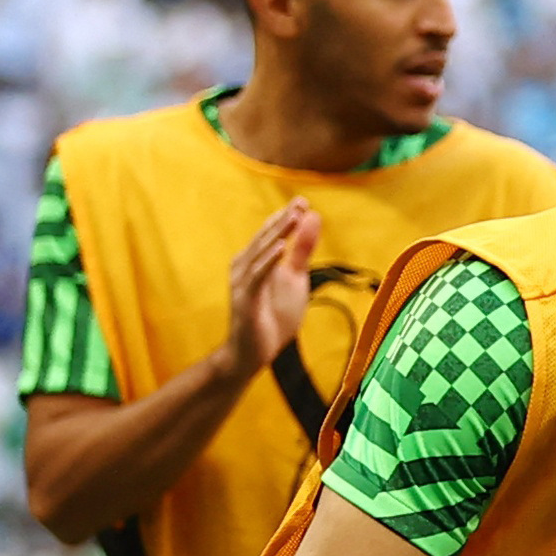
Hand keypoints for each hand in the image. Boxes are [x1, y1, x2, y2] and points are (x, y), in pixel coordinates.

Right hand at [221, 200, 317, 377]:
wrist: (250, 355)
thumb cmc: (271, 317)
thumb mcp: (295, 280)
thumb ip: (302, 252)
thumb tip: (312, 219)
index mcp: (256, 260)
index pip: (272, 234)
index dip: (286, 217)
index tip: (303, 200)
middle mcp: (245, 267)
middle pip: (265, 239)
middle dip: (283, 220)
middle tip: (300, 203)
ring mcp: (243, 283)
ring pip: (260, 253)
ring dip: (277, 234)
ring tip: (293, 217)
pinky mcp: (246, 301)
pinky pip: (257, 277)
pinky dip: (267, 262)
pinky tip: (280, 249)